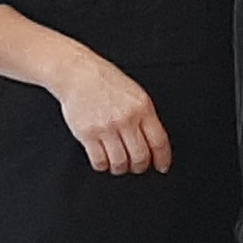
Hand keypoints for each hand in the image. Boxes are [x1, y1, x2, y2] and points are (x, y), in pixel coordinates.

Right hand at [52, 50, 172, 174]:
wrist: (79, 74)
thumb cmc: (106, 82)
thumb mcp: (136, 94)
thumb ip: (145, 117)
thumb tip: (153, 142)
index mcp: (142, 108)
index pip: (159, 141)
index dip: (163, 159)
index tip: (162, 167)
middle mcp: (126, 119)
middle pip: (140, 156)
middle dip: (141, 167)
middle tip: (138, 166)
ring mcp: (106, 128)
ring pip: (120, 162)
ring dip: (121, 168)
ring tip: (120, 165)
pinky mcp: (87, 134)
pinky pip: (99, 161)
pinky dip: (103, 166)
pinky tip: (104, 161)